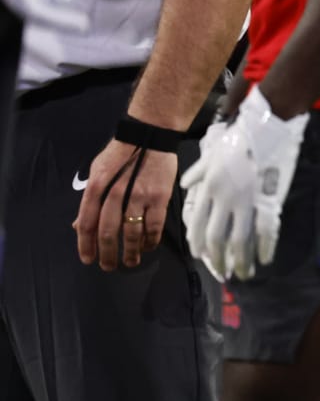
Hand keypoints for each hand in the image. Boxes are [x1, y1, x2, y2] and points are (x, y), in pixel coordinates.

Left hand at [73, 138, 177, 270]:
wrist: (151, 133)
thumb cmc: (121, 152)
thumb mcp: (97, 171)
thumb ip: (89, 199)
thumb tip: (78, 225)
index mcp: (97, 187)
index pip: (87, 222)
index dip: (86, 245)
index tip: (88, 259)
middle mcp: (115, 193)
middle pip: (109, 232)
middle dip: (108, 254)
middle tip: (109, 266)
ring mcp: (139, 196)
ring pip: (132, 233)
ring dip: (130, 251)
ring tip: (130, 261)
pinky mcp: (160, 196)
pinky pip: (154, 225)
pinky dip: (150, 239)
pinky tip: (148, 246)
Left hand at [180, 86, 308, 280]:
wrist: (268, 127)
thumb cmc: (239, 138)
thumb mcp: (211, 153)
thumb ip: (197, 172)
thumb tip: (185, 185)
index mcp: (209, 189)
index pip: (197, 225)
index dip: (198, 246)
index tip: (201, 258)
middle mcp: (224, 200)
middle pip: (216, 239)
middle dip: (218, 261)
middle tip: (222, 274)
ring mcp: (247, 202)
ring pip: (239, 241)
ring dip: (240, 261)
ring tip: (243, 274)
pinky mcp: (268, 200)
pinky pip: (265, 230)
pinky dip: (265, 248)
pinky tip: (265, 260)